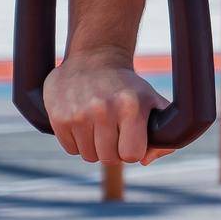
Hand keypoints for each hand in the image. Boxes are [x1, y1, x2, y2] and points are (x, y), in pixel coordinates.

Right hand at [43, 52, 174, 165]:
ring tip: (99, 126)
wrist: (93, 58)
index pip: (132, 155)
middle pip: (109, 159)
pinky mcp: (58, 117)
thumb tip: (146, 160)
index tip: (130, 140)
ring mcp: (79, 114)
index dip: (132, 152)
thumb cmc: (128, 87)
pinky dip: (78, 142)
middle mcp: (104, 109)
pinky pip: (71, 149)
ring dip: (95, 147)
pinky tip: (83, 123)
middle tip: (114, 133)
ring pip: (89, 156)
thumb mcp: (153, 102)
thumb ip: (162, 134)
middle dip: (113, 151)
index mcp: (131, 107)